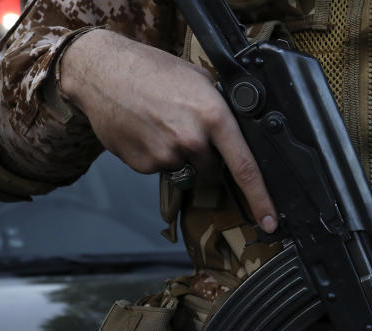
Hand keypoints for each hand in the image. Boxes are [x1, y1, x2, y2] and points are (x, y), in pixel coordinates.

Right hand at [59, 29, 276, 231]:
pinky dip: (156, 154)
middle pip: (212, 169)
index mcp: (213, 116)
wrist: (100, 72)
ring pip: (185, 169)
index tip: (270, 220)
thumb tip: (237, 132)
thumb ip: (220, 109)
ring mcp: (166, 155)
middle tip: (185, 126)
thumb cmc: (150, 69)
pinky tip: (145, 130)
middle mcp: (191, 140)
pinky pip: (161, 169)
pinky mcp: (144, 165)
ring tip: (161, 123)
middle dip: (206, 156)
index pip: (245, 167)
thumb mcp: (198, 79)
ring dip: (179, 155)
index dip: (261, 198)